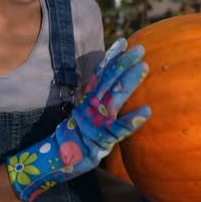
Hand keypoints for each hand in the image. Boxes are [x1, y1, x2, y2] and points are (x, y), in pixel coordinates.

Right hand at [7, 37, 150, 201]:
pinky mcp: (100, 139)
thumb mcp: (82, 118)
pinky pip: (119, 129)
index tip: (124, 42)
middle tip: (140, 49)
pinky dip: (132, 120)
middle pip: (108, 80)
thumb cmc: (72, 141)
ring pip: (113, 97)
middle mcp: (90, 107)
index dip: (112, 57)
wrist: (53, 160)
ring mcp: (95, 122)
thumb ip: (94, 105)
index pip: (100, 74)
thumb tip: (107, 95)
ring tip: (144, 67)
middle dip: (124, 63)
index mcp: (86, 101)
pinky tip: (147, 111)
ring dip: (129, 81)